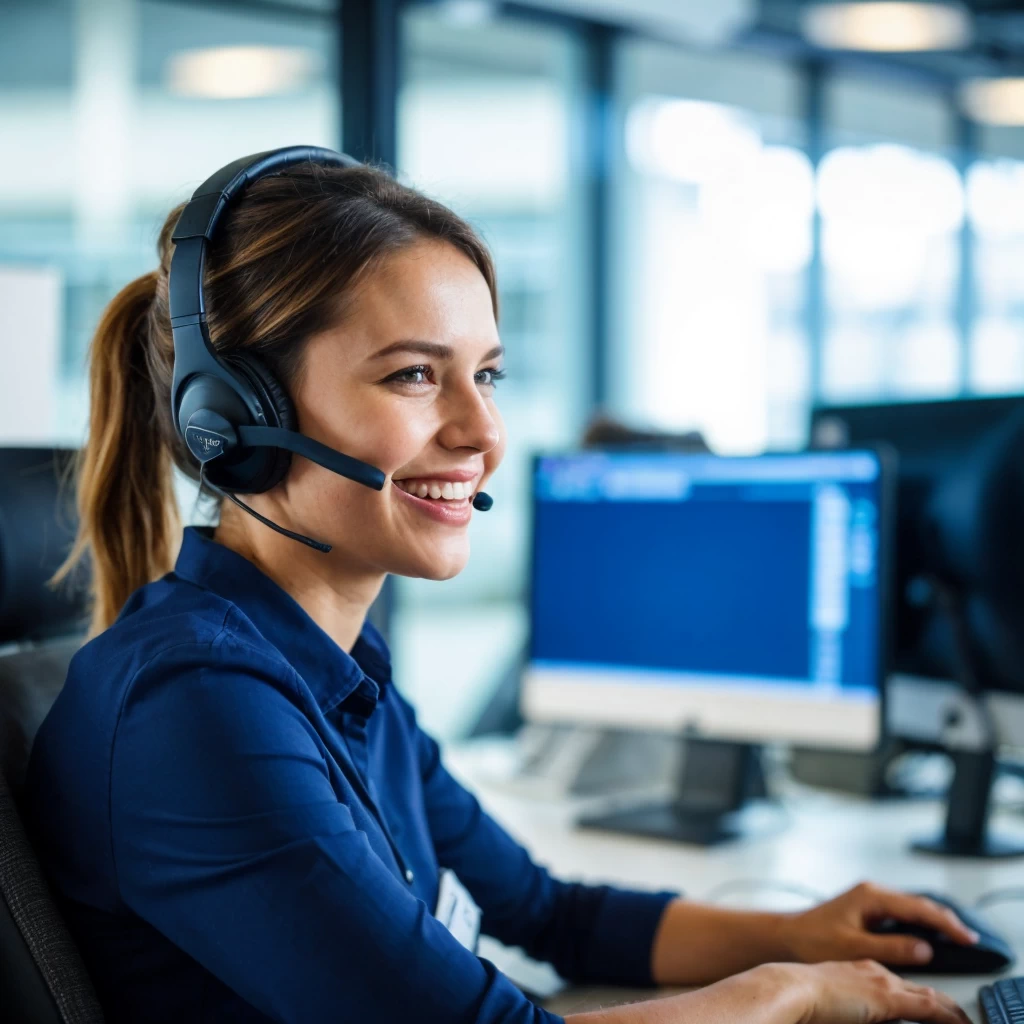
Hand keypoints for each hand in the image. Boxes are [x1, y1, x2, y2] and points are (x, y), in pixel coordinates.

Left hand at [779, 882, 979, 967]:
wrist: (786, 937)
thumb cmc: (812, 940)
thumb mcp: (854, 947)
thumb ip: (891, 948)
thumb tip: (924, 949)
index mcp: (870, 896)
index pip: (918, 907)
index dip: (946, 924)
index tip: (966, 938)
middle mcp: (871, 893)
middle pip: (917, 903)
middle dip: (945, 920)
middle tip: (969, 939)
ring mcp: (868, 900)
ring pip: (910, 907)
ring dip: (933, 921)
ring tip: (956, 937)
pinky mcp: (865, 910)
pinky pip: (900, 914)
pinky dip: (919, 924)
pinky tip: (928, 936)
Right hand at [785, 959, 971, 1023]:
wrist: (788, 987)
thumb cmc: (798, 998)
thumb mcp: (827, 1003)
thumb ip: (846, 1009)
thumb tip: (851, 1015)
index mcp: (859, 971)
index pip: (901, 987)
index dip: (921, 1001)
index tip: (935, 1013)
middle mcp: (874, 971)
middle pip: (920, 990)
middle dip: (945, 1006)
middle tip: (962, 1020)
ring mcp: (882, 982)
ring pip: (930, 997)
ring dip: (953, 1013)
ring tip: (966, 1023)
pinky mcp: (887, 997)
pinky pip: (928, 1008)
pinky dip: (949, 1018)